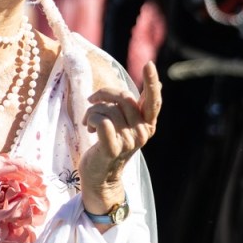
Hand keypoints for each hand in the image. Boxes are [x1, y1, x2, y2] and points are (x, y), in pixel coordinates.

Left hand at [78, 62, 161, 217]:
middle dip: (103, 94)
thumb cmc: (110, 145)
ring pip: (108, 109)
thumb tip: (152, 86)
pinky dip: (91, 119)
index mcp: (147, 125)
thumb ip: (132, 108)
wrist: (100, 177)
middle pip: (123, 98)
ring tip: (90, 122)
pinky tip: (89, 127)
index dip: (151, 82)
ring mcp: (129, 141)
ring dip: (93, 110)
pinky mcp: (113, 148)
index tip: (149, 65)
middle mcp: (142, 132)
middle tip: (92, 100)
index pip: (153, 101)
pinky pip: (102, 120)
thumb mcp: (125, 125)